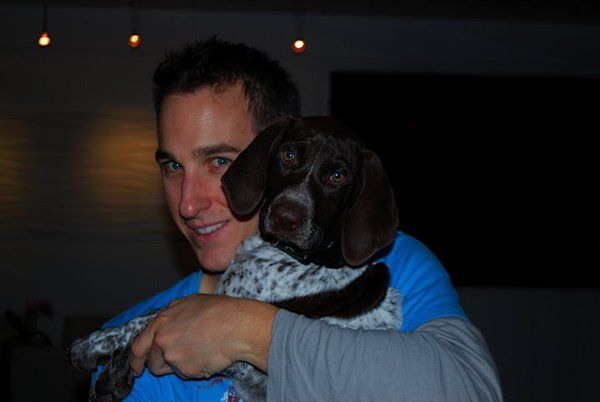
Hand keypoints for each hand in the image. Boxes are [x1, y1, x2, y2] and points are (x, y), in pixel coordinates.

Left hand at [129, 294, 277, 378]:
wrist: (237, 325)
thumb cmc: (219, 310)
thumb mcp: (190, 303)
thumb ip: (172, 316)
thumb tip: (167, 324)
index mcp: (161, 321)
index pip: (138, 345)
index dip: (136, 359)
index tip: (137, 367)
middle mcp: (162, 340)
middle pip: (153, 362)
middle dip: (162, 363)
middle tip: (180, 358)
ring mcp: (173, 356)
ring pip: (170, 369)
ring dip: (180, 365)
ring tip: (200, 350)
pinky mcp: (185, 370)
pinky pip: (187, 374)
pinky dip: (196, 368)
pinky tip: (208, 354)